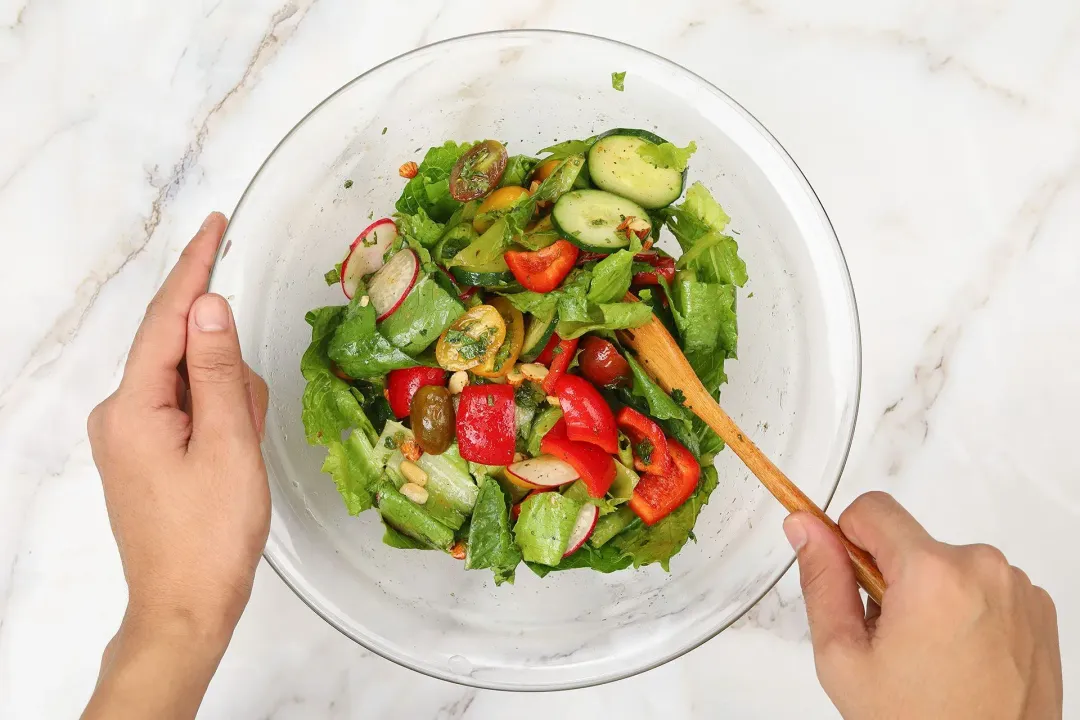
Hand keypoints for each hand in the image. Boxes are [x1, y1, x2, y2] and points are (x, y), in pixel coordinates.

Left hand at [84, 213, 268, 718]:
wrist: (185, 607)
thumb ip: (218, 370)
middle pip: (183, 353)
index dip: (194, 268)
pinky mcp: (143, 453)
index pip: (167, 318)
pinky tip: (231, 457)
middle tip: (249, 424)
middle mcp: (120, 412)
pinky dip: (218, 420)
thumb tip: (210, 304)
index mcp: (133, 406)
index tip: (214, 224)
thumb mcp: (228, 445)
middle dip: (227, 372)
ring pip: (191, 383)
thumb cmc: (211, 533)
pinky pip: (187, 410)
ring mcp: (129, 435)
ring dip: (228, 403)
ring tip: (242, 455)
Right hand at [786, 491, 1060, 719]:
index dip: (848, 540)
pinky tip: (961, 657)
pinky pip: (984, 587)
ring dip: (930, 596)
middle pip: (910, 543)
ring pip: (946, 565)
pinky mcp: (1038, 608)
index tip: (848, 580)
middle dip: (890, 580)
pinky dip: (966, 612)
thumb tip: (803, 527)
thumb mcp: (843, 658)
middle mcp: (984, 568)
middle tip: (890, 641)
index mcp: (932, 573)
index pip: (872, 508)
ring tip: (929, 656)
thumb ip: (821, 581)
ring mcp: (1018, 588)